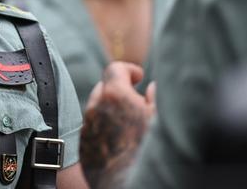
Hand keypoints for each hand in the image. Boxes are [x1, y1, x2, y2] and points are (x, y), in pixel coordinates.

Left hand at [80, 62, 155, 188]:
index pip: (115, 69)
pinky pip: (93, 128)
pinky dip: (105, 127)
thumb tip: (152, 87)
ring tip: (132, 125)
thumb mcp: (162, 120)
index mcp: (115, 96)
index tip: (139, 77)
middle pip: (104, 87)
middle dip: (120, 90)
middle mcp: (95, 108)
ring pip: (98, 109)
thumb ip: (156, 97)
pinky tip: (121, 140)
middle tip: (138, 103)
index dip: (128, 70)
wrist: (130, 184)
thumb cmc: (151, 151)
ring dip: (112, 110)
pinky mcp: (83, 144)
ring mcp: (87, 127)